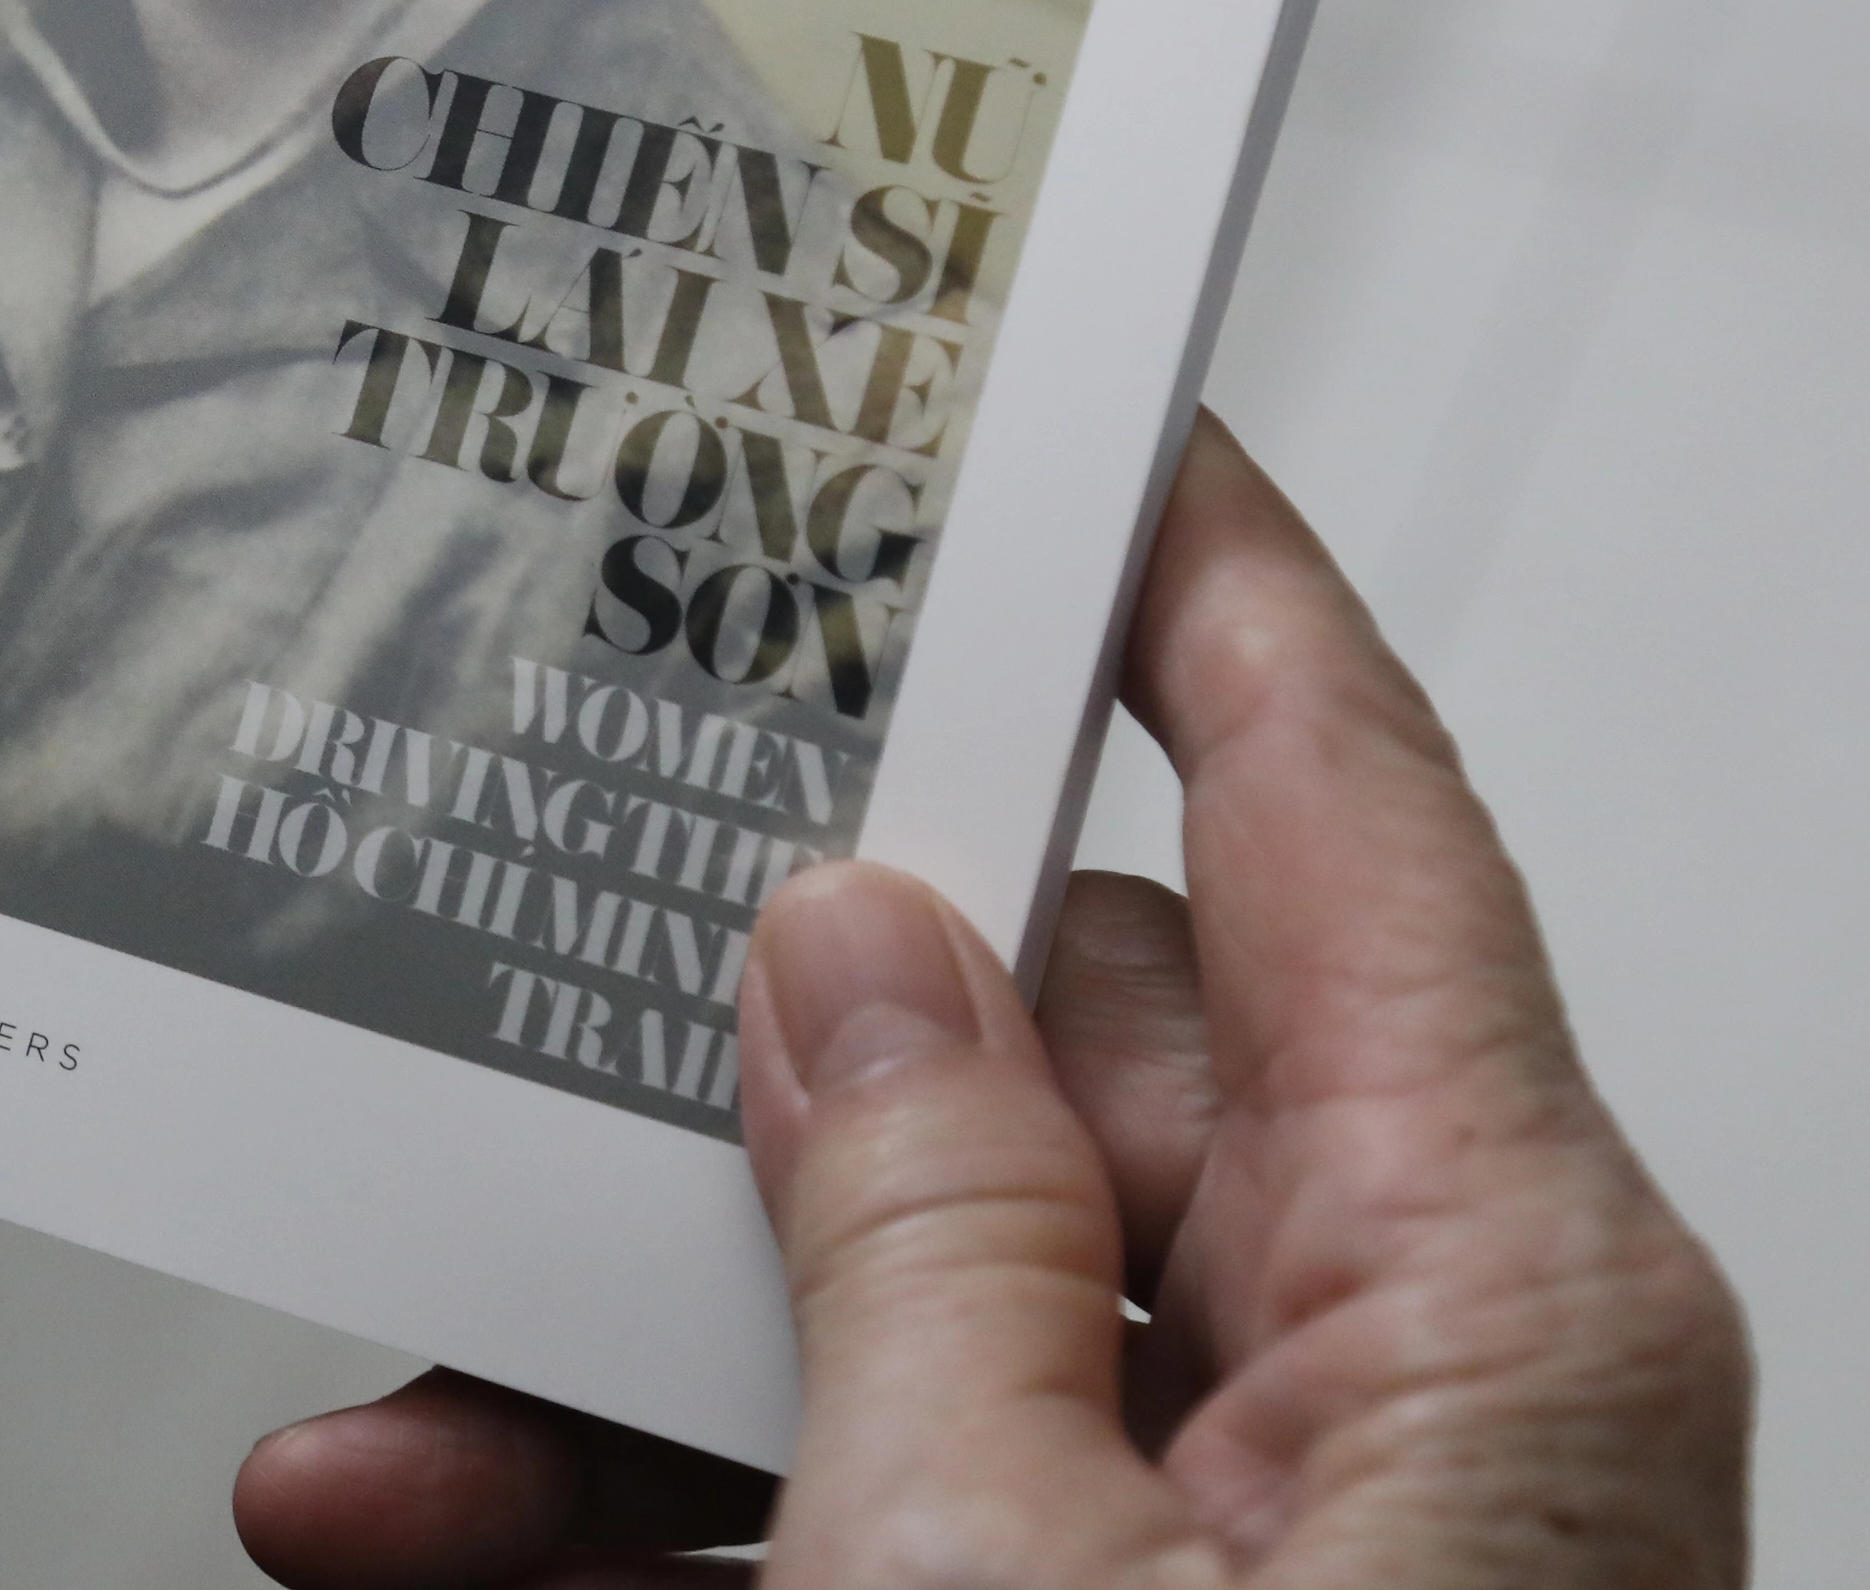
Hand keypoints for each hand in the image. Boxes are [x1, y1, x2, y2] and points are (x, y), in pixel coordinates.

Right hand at [233, 417, 1749, 1585]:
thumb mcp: (1004, 1586)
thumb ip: (927, 1230)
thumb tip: (855, 949)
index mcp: (1495, 1290)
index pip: (1337, 799)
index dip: (1191, 572)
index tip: (1049, 398)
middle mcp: (1401, 1384)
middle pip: (1055, 1060)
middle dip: (747, 1036)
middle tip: (529, 912)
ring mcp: (1252, 1539)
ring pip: (909, 1307)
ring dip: (614, 1339)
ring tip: (375, 1370)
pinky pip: (872, 1508)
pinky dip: (636, 1521)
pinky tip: (403, 1523)